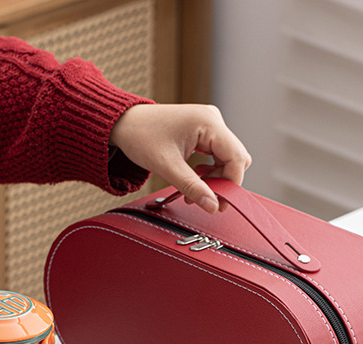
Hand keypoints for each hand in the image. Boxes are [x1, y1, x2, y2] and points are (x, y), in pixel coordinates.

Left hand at [109, 104, 251, 212]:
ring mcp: (209, 123)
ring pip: (227, 158)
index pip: (237, 157)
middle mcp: (213, 119)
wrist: (125, 124)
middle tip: (205, 200)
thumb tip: (213, 206)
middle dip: (223, 182)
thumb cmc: (141, 137)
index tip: (219, 203)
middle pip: (235, 158)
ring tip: (193, 191)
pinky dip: (209, 170)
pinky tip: (194, 177)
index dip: (231, 183)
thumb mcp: (167, 167)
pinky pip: (217, 153)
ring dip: (215, 178)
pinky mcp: (203, 130)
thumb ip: (192, 187)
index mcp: (209, 122)